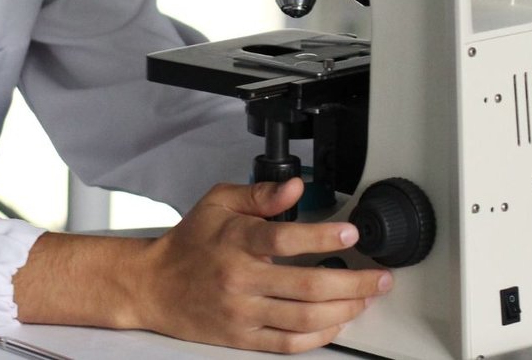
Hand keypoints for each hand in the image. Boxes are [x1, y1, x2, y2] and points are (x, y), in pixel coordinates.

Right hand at [129, 178, 391, 352]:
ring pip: (304, 317)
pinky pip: (288, 343)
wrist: (153, 285)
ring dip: (344, 310)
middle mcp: (240, 278)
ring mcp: (242, 312)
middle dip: (354, 282)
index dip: (323, 235)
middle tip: (379, 277)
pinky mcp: (242, 337)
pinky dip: (319, 336)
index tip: (351, 232)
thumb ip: (260, 194)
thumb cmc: (188, 243)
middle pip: (307, 286)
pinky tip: (336, 322)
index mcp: (236, 240)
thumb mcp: (218, 203)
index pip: (284, 238)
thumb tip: (295, 188)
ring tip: (365, 299)